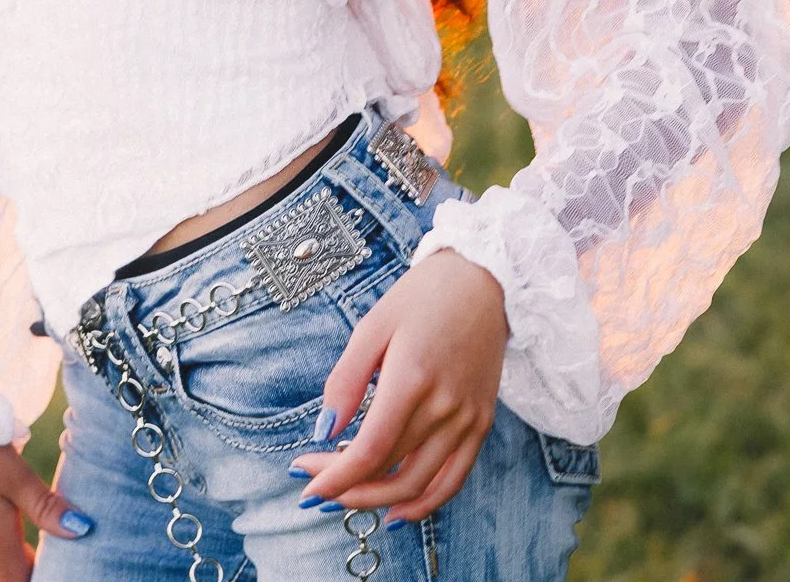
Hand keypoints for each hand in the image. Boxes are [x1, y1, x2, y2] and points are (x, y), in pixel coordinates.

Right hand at [0, 442, 92, 581]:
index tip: (54, 570)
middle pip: (2, 571)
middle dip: (24, 569)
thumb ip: (46, 506)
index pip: (16, 581)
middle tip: (48, 559)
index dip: (35, 580)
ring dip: (4, 560)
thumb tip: (81, 530)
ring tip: (25, 554)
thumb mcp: (17, 475)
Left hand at [290, 249, 506, 524]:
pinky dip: (423, 505)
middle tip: (315, 485)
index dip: (334, 477)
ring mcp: (467, 420)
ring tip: (346, 496)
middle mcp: (444, 406)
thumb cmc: (423, 296)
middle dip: (344, 486)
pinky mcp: (481, 424)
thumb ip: (346, 380)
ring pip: (418, 486)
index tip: (305, 483)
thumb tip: (325, 431)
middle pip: (389, 470)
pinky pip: (453, 481)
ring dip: (377, 501)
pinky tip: (395, 510)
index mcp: (412, 378)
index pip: (369, 451)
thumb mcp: (373, 325)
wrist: (484, 280)